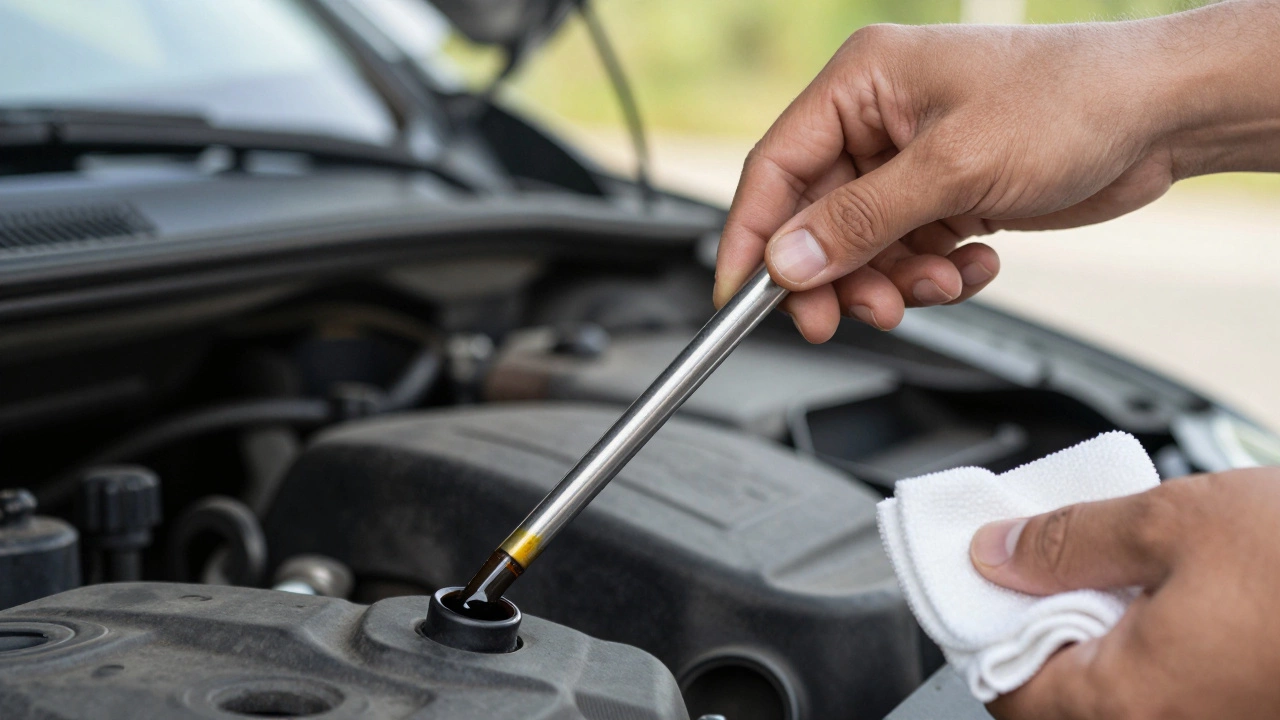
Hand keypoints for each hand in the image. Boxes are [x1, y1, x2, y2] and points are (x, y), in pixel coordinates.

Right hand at [714, 2, 1279, 341]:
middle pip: (816, 218)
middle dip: (838, 274)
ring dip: (894, 281)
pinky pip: (910, 253)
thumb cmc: (1071, 101)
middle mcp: (878, 119)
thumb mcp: (951, 167)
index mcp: (861, 82)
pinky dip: (935, 273)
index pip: (775, 168)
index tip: (737, 297)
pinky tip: (975, 261)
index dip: (751, 237)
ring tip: (937, 284)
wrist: (1163, 116)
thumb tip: (787, 262)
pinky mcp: (947, 193)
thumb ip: (860, 221)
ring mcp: (913, 159)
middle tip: (853, 316)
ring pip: (864, 247)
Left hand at [968, 468, 1279, 718]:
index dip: (986, 626)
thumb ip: (1067, 542)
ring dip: (1102, 634)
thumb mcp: (1168, 523)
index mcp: (1126, 704)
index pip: (1007, 691)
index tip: (988, 574)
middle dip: (1045, 623)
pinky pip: (1170, 692)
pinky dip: (1151, 648)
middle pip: (1061, 693)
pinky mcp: (1247, 713)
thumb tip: (994, 552)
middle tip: (1054, 558)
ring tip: (1119, 569)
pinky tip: (1167, 593)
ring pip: (1116, 692)